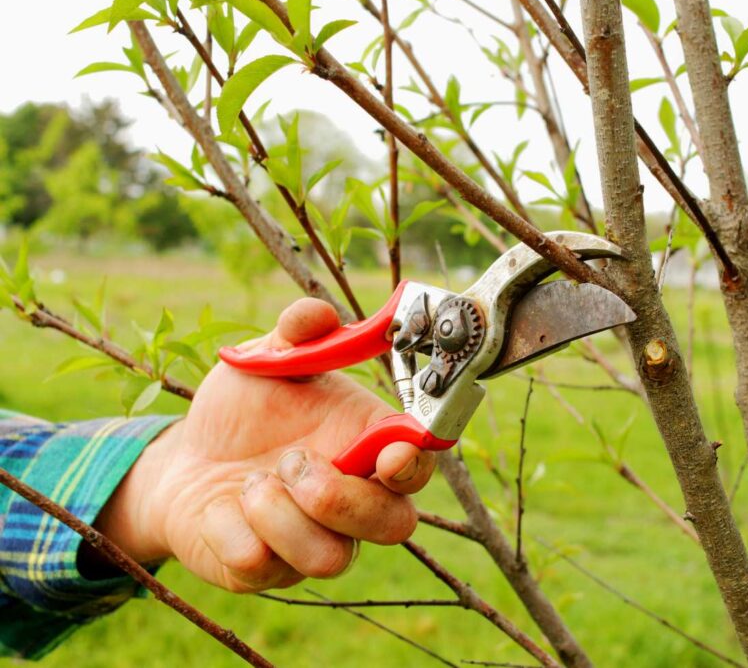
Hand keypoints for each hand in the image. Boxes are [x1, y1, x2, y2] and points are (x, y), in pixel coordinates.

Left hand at [92, 298, 435, 591]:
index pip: (419, 464)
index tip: (391, 454)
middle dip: (343, 499)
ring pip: (331, 558)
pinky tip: (224, 504)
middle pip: (395, 525)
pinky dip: (235, 530)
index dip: (415, 464)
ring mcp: (314, 543)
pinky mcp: (266, 572)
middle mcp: (354, 501)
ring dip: (282, 515)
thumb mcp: (266, 360)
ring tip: (252, 481)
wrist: (186, 456)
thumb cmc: (246, 409)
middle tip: (292, 463)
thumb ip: (296, 335)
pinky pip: (264, 567)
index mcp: (367, 445)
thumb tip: (315, 315)